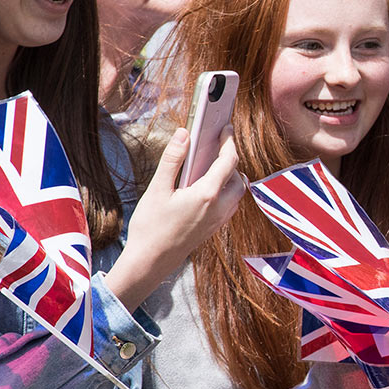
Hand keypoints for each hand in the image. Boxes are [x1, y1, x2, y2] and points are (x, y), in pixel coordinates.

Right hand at [106, 128, 246, 309]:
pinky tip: (208, 185)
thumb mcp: (158, 189)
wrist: (151, 262)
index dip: (229, 141)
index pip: (228, 161)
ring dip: (230, 175)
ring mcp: (220, 220)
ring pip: (237, 192)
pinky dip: (226, 190)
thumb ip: (173, 159)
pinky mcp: (216, 228)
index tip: (225, 127)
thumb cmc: (151, 226)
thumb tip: (183, 134)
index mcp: (208, 195)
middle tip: (218, 142)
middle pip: (237, 176)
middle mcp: (220, 208)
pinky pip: (231, 204)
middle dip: (230, 158)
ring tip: (212, 161)